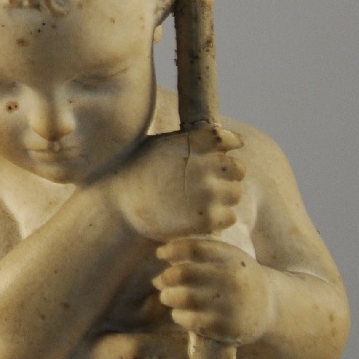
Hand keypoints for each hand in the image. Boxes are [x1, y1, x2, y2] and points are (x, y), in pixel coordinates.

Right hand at [112, 124, 244, 241]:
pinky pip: (230, 216)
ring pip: (235, 193)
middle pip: (238, 168)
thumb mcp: (160, 145)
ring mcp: (208, 193)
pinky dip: (220, 216)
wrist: (121, 205)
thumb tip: (216, 140)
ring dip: (225, 196)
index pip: (228, 138)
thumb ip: (189, 141)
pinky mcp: (207, 219)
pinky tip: (202, 215)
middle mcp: (206, 166)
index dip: (231, 143)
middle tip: (212, 180)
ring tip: (205, 199)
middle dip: (229, 173)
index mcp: (194, 143)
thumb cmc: (136, 171)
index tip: (228, 149)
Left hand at [153, 237, 275, 345]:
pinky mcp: (228, 328)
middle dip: (166, 277)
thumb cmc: (238, 277)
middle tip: (159, 281)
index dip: (171, 250)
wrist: (271, 308)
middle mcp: (232, 279)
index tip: (160, 254)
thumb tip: (165, 254)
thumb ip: (202, 252)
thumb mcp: (229, 257)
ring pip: (184, 298)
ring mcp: (231, 305)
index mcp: (231, 257)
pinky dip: (179, 316)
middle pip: (183, 273)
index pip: (193, 248)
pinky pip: (192, 321)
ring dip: (168, 297)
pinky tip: (179, 313)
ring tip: (167, 297)